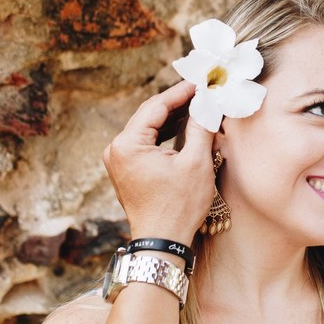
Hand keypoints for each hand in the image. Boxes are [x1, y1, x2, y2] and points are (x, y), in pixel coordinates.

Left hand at [103, 82, 215, 240]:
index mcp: (128, 144)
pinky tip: (184, 128)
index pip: (157, 106)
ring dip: (173, 118)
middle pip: (150, 115)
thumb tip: (208, 102)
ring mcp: (118, 159)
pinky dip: (165, 134)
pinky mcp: (125, 169)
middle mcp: (116, 149)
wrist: (162, 242)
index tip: (201, 82)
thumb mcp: (196, 163)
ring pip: (148, 128)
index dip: (181, 92)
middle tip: (201, 91)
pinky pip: (146, 142)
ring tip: (198, 106)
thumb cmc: (178, 206)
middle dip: (177, 103)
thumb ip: (201, 126)